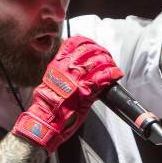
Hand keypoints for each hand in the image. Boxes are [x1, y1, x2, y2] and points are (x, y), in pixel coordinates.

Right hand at [12, 36, 122, 154]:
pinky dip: (112, 74)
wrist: (44, 120)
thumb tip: (73, 68)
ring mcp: (76, 79)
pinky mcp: (85, 91)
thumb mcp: (52, 81)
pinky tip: (116, 74)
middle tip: (107, 58)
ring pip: (98, 61)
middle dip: (101, 52)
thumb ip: (62, 72)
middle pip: (89, 50)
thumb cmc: (46, 106)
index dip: (87, 42)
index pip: (74, 43)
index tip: (93, 46)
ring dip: (108, 62)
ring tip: (112, 67)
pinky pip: (102, 78)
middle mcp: (67, 68)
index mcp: (58, 64)